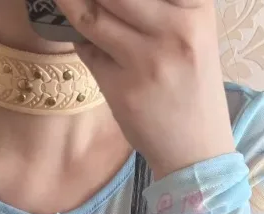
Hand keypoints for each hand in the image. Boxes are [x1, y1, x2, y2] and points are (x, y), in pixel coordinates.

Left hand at [55, 0, 235, 179]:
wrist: (196, 150)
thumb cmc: (191, 88)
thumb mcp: (192, 34)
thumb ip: (161, 7)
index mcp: (196, 9)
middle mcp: (175, 29)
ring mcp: (147, 60)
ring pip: (93, 15)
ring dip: (72, 4)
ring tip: (67, 1)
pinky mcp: (123, 88)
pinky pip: (88, 51)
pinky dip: (82, 42)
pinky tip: (89, 42)